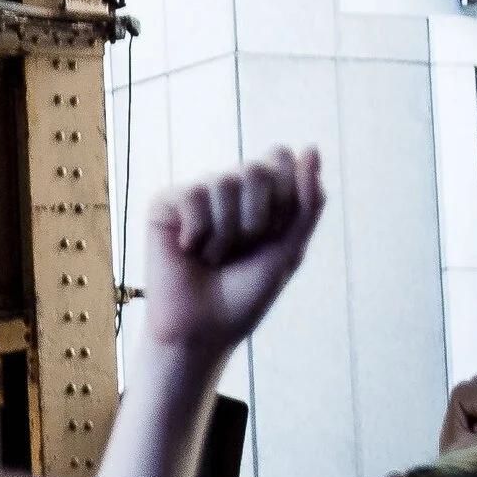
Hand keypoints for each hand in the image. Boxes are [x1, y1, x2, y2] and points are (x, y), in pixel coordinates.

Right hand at [142, 148, 323, 355]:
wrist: (204, 328)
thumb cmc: (246, 293)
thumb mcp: (290, 248)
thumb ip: (307, 201)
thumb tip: (312, 148)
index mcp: (259, 194)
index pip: (280, 159)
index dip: (283, 199)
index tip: (273, 237)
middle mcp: (227, 188)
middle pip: (255, 169)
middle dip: (257, 218)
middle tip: (242, 249)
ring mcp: (194, 195)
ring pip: (223, 182)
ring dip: (227, 232)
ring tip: (213, 256)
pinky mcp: (164, 205)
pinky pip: (191, 195)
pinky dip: (198, 230)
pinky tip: (189, 249)